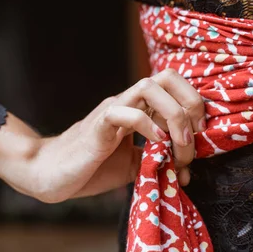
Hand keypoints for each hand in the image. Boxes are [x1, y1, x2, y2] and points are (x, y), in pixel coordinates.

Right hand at [29, 68, 206, 202]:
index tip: (201, 141)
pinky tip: (156, 147)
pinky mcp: (98, 125)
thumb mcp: (133, 165)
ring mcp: (112, 110)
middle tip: (195, 138)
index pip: (174, 87)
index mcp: (138, 109)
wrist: (51, 175)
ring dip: (175, 115)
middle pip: (167, 76)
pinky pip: (124, 111)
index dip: (195, 108)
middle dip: (191, 104)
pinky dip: (148, 126)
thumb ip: (157, 162)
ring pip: (149, 86)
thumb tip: (185, 172)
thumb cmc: (90, 168)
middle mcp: (127, 103)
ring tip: (179, 146)